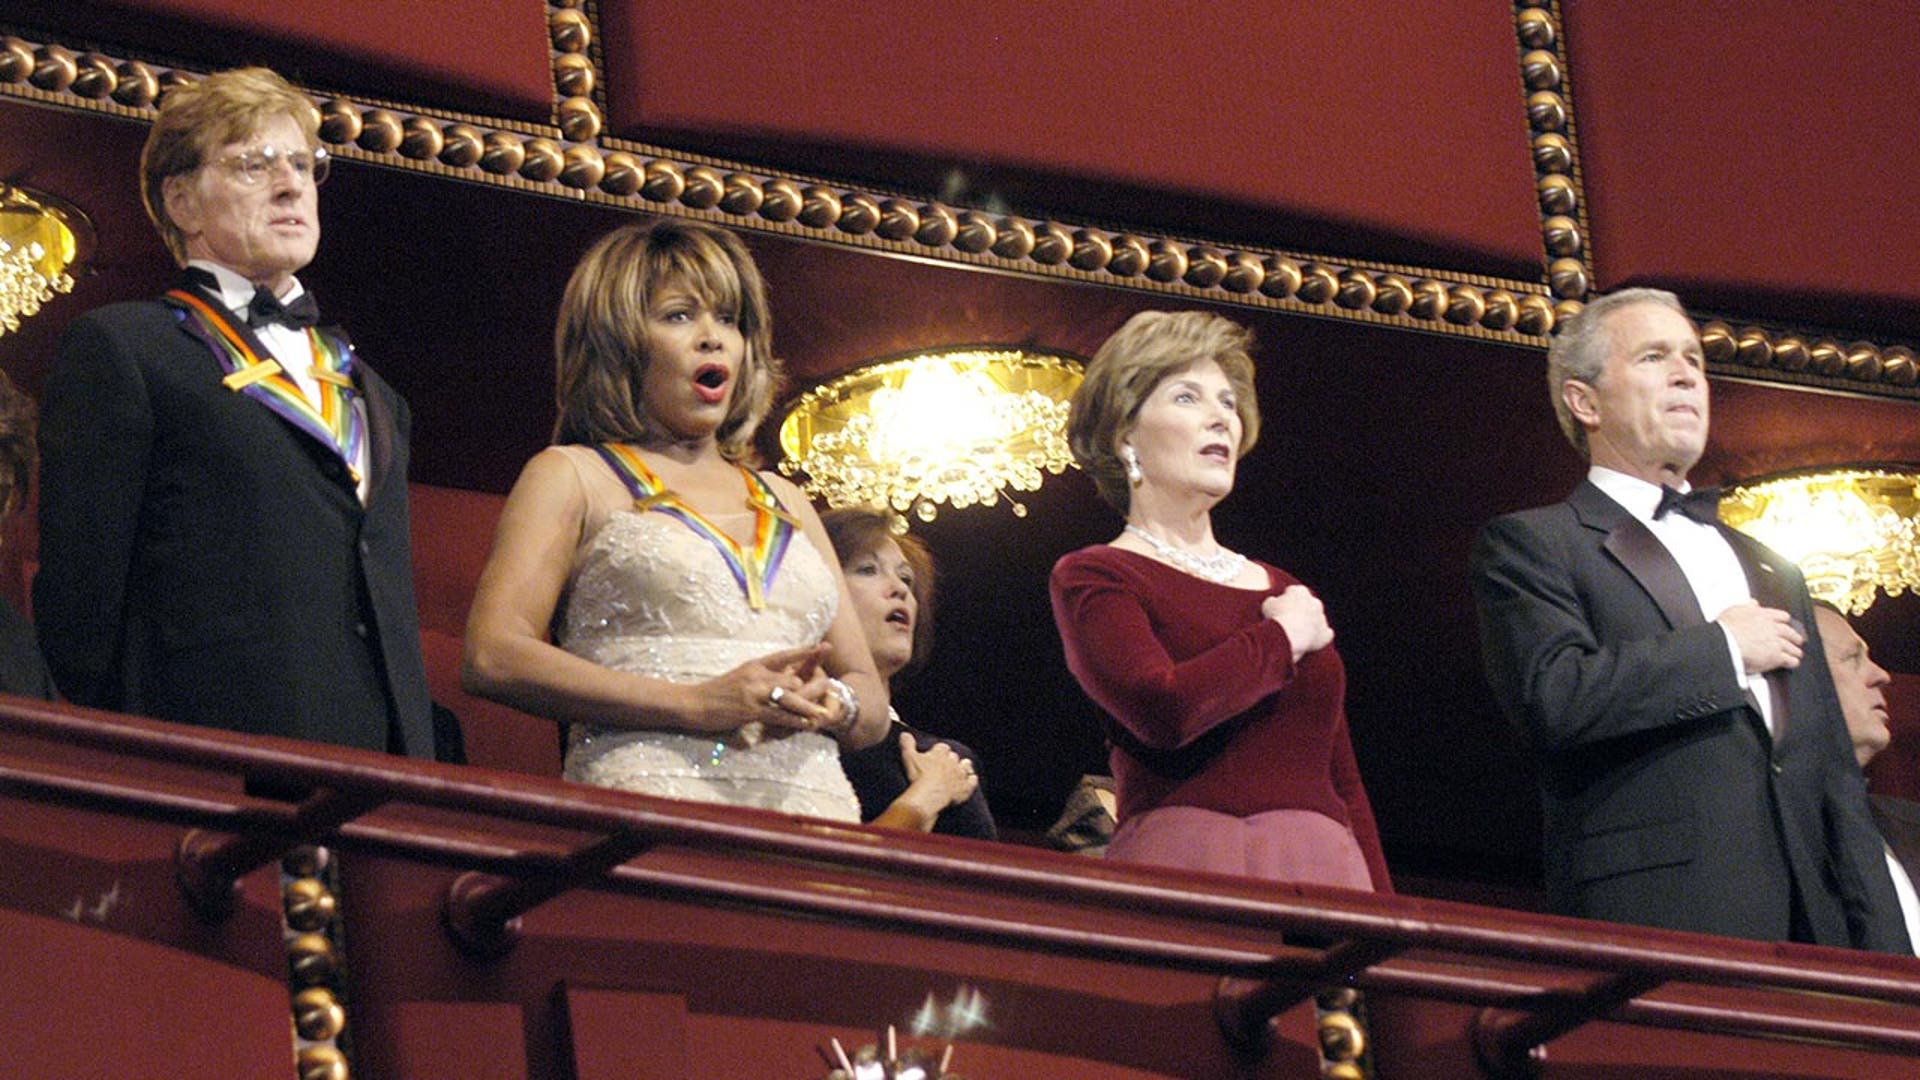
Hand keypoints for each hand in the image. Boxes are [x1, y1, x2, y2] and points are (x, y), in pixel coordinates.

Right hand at [702, 643, 835, 732]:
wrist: (694, 702)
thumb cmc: (715, 692)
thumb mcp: (739, 677)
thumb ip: (758, 678)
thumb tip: (776, 680)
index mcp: (754, 665)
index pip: (784, 655)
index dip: (804, 652)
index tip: (821, 647)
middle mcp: (757, 675)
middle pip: (792, 678)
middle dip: (810, 688)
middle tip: (827, 692)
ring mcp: (754, 693)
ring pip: (789, 697)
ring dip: (807, 707)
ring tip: (822, 712)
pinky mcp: (751, 710)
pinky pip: (778, 715)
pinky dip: (794, 721)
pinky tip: (805, 725)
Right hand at [896, 732, 977, 816]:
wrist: (930, 794)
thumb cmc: (919, 776)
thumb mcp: (909, 757)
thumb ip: (907, 744)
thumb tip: (904, 734)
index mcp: (940, 753)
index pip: (942, 747)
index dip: (940, 751)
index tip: (936, 754)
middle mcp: (953, 761)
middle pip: (954, 756)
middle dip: (951, 759)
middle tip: (946, 765)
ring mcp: (961, 774)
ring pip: (966, 766)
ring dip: (964, 767)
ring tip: (961, 770)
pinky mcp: (966, 787)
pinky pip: (973, 781)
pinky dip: (972, 780)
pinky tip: (971, 780)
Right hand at [1262, 584, 1332, 661]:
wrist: (1287, 635)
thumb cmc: (1276, 617)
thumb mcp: (1267, 604)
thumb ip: (1273, 600)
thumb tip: (1274, 602)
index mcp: (1300, 591)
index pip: (1293, 592)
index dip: (1286, 600)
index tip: (1280, 607)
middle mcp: (1315, 602)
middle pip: (1308, 605)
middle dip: (1301, 610)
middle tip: (1289, 620)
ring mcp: (1322, 618)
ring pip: (1317, 619)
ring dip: (1310, 624)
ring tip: (1297, 633)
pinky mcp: (1325, 633)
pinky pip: (1325, 634)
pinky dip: (1320, 637)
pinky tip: (1312, 641)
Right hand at [1716, 603, 1803, 674]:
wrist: (1726, 644)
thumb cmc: (1727, 628)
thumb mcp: (1735, 611)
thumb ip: (1747, 607)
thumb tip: (1753, 603)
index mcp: (1764, 616)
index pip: (1782, 616)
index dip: (1785, 621)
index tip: (1785, 623)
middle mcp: (1773, 628)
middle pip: (1790, 632)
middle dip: (1794, 637)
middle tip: (1796, 640)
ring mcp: (1777, 643)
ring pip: (1792, 647)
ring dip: (1795, 651)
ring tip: (1796, 654)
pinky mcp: (1776, 657)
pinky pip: (1790, 660)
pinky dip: (1792, 662)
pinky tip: (1792, 663)